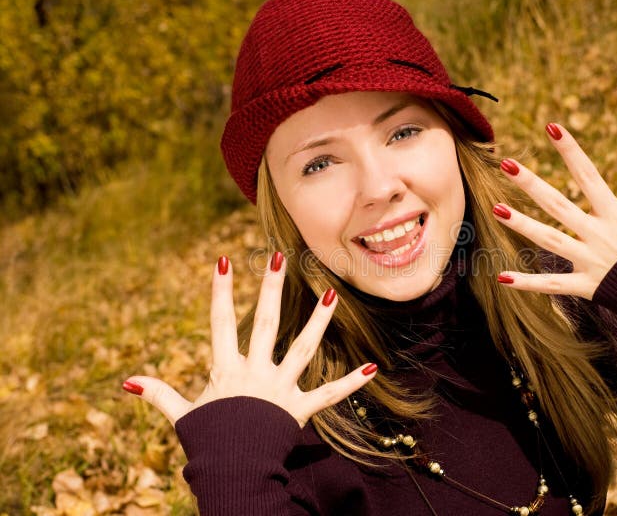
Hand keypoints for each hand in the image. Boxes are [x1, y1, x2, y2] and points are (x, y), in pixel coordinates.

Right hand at [122, 254, 376, 426]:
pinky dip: (350, 382)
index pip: (220, 323)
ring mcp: (281, 389)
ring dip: (318, 322)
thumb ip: (159, 394)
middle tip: (279, 258)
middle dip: (270, 289)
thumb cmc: (207, 443)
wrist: (233, 473)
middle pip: (265, 324)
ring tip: (332, 295)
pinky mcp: (300, 409)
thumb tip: (128, 382)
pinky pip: (329, 394)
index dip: (221, 292)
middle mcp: (256, 373)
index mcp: (227, 370)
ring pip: (303, 349)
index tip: (224, 261)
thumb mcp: (181, 416)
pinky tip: (372, 367)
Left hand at [493, 123, 616, 299]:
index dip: (570, 151)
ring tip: (496, 209)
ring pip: (549, 241)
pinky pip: (553, 285)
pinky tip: (502, 277)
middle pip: (559, 205)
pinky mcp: (588, 287)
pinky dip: (528, 283)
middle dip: (532, 184)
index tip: (551, 127)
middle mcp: (599, 235)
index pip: (588, 175)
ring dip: (522, 225)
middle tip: (506, 164)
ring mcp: (591, 262)